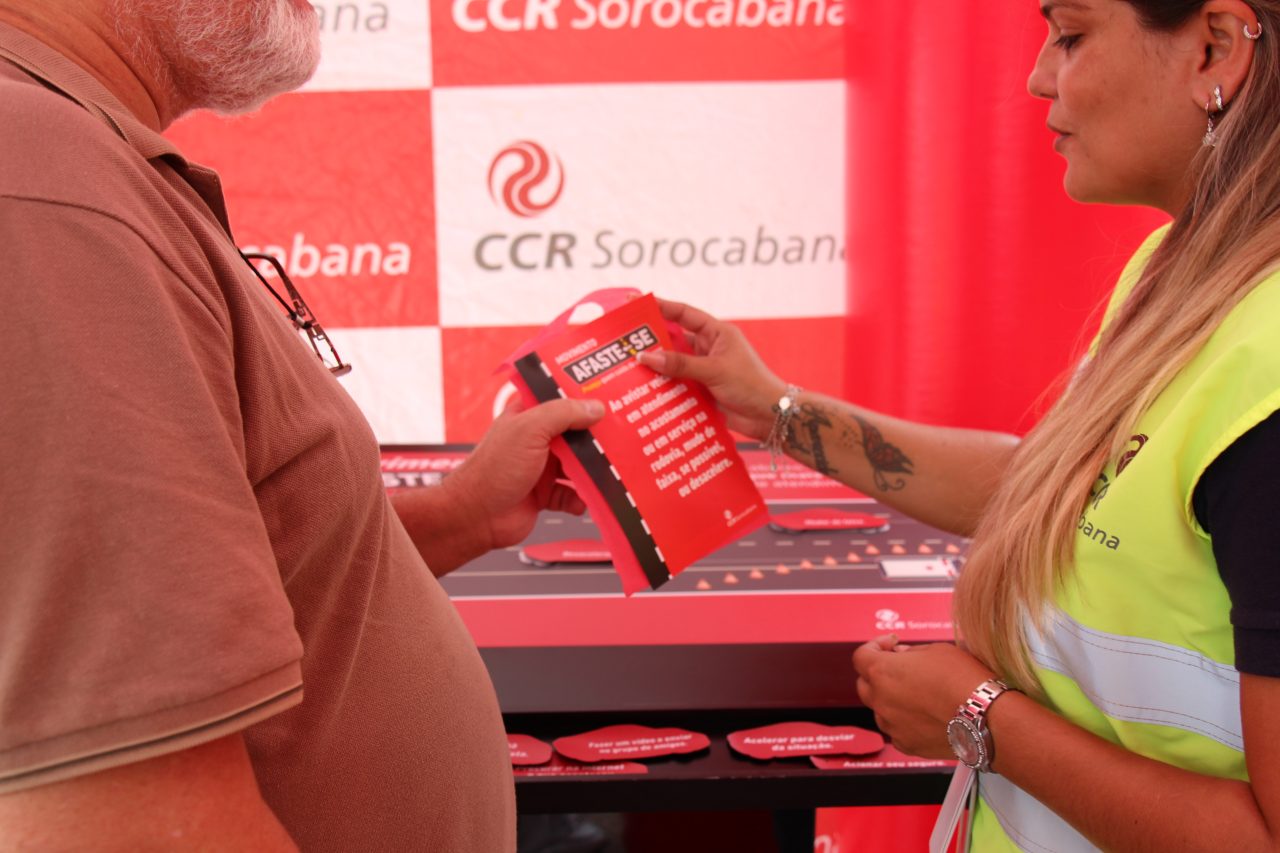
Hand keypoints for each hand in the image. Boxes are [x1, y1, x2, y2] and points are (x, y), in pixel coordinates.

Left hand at [444, 395, 604, 551]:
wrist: (476, 517)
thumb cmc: (493, 469)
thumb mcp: (530, 429)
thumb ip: (564, 414)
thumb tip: (595, 408)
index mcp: (528, 415)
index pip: (560, 398)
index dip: (583, 397)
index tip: (612, 395)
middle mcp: (536, 439)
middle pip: (575, 433)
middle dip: (596, 437)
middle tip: (623, 435)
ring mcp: (541, 467)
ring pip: (578, 465)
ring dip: (592, 471)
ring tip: (610, 471)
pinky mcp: (545, 494)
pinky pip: (572, 494)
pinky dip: (580, 499)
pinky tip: (583, 500)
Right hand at [638, 298, 786, 439]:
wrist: (770, 416)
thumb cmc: (751, 385)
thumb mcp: (714, 370)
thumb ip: (680, 364)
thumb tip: (646, 357)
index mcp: (717, 333)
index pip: (683, 314)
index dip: (660, 306)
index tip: (636, 301)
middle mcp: (709, 348)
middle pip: (673, 339)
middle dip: (651, 340)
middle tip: (624, 339)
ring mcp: (704, 369)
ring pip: (673, 364)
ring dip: (655, 367)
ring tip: (627, 367)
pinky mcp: (702, 390)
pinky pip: (677, 384)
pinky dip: (663, 387)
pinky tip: (645, 391)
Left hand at [852, 637, 994, 758]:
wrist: (986, 718)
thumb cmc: (965, 681)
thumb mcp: (937, 650)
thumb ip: (910, 653)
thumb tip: (901, 656)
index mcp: (882, 672)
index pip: (861, 656)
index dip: (875, 647)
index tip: (890, 645)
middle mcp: (881, 700)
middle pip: (865, 684)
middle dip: (878, 674)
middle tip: (900, 668)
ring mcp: (891, 725)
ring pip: (880, 709)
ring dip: (891, 700)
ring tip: (919, 695)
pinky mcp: (905, 745)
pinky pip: (896, 729)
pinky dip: (904, 721)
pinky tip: (925, 715)